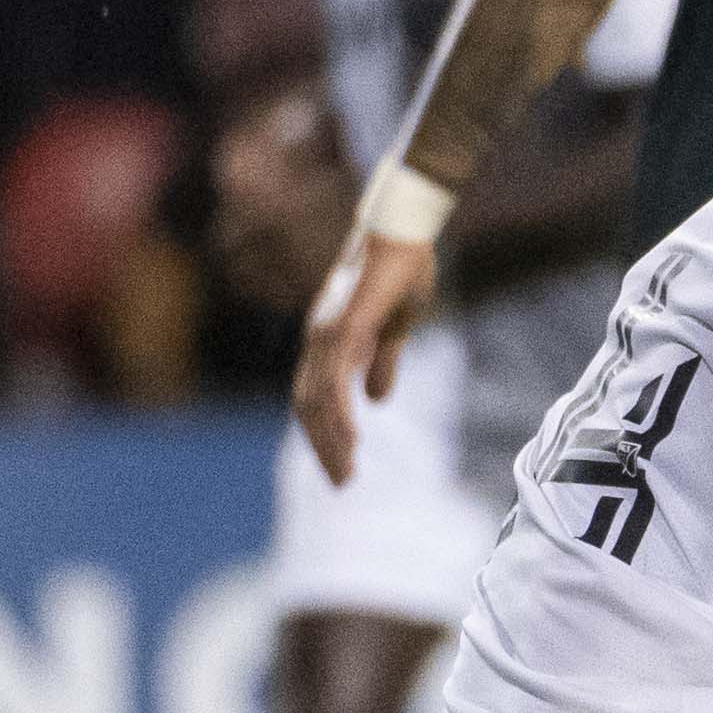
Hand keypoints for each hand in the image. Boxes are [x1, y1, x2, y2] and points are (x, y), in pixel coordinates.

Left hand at [294, 220, 436, 477]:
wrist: (404, 230)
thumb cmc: (402, 269)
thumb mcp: (396, 327)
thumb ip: (382, 363)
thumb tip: (376, 400)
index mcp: (330, 340)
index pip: (316, 398)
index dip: (326, 432)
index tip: (344, 464)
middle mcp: (319, 339)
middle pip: (308, 406)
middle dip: (323, 447)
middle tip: (342, 482)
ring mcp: (327, 333)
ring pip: (317, 400)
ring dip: (330, 440)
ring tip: (346, 472)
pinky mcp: (344, 327)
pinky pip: (334, 380)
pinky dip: (339, 414)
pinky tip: (351, 437)